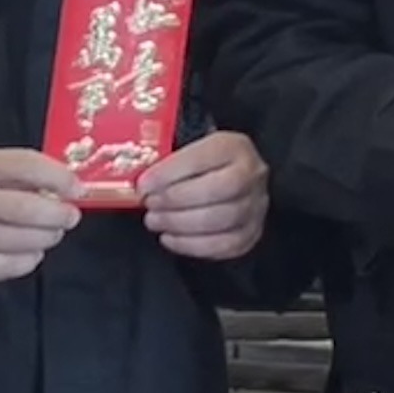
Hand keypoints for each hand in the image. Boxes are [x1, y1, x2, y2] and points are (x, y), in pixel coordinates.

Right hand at [0, 149, 85, 289]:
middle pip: (28, 209)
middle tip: (70, 216)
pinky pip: (10, 266)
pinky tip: (28, 251)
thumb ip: (12, 172)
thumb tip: (63, 186)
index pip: (24, 166)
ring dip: (47, 237)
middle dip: (59, 214)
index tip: (76, 187)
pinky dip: (29, 259)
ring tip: (50, 233)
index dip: (58, 176)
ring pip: (23, 241)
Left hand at [130, 131, 268, 262]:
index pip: (203, 158)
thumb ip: (165, 156)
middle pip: (217, 191)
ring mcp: (256, 205)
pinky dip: (193, 246)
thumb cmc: (199, 164)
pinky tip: (170, 239)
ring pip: (221, 221)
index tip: (143, 185)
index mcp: (233, 146)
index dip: (169, 174)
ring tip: (155, 221)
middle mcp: (252, 174)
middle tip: (149, 205)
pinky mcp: (252, 232)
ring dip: (180, 224)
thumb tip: (136, 173)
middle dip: (175, 201)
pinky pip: (226, 245)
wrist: (227, 179)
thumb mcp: (187, 147)